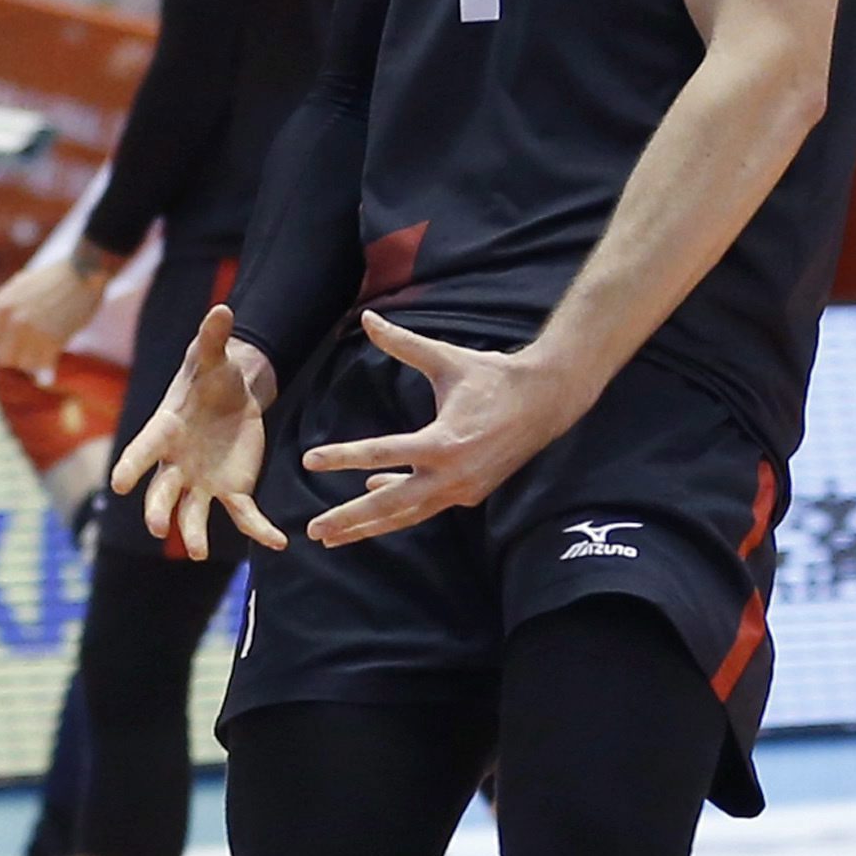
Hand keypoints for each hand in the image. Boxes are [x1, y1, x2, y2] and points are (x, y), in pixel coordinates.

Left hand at [0, 251, 100, 382]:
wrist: (82, 272)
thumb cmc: (53, 279)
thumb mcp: (19, 286)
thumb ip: (5, 308)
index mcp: (1, 304)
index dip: (1, 344)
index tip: (13, 343)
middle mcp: (13, 319)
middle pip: (4, 357)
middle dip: (17, 356)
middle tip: (30, 350)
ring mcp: (33, 330)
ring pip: (24, 364)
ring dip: (33, 361)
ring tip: (42, 350)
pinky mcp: (53, 340)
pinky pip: (43, 364)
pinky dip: (48, 362)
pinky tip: (52, 353)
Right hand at [110, 299, 282, 557]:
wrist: (232, 394)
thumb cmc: (213, 375)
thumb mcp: (215, 356)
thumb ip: (214, 338)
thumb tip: (222, 308)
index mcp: (165, 431)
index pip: (143, 450)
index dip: (131, 466)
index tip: (118, 484)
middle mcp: (176, 464)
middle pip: (162, 491)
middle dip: (158, 510)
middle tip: (158, 529)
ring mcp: (201, 482)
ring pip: (193, 513)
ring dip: (196, 533)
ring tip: (200, 552)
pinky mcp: (232, 490)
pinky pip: (243, 515)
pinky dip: (259, 529)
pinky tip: (278, 543)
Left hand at [300, 311, 592, 548]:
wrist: (547, 401)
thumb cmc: (493, 377)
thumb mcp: (446, 359)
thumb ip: (402, 344)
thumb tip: (368, 318)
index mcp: (443, 442)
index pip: (381, 453)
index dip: (342, 457)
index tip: (309, 461)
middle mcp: (451, 474)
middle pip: (390, 504)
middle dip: (349, 519)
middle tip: (312, 530)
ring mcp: (463, 490)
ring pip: (407, 515)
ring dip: (368, 526)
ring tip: (333, 537)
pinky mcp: (470, 495)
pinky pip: (425, 507)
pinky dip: (398, 508)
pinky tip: (372, 497)